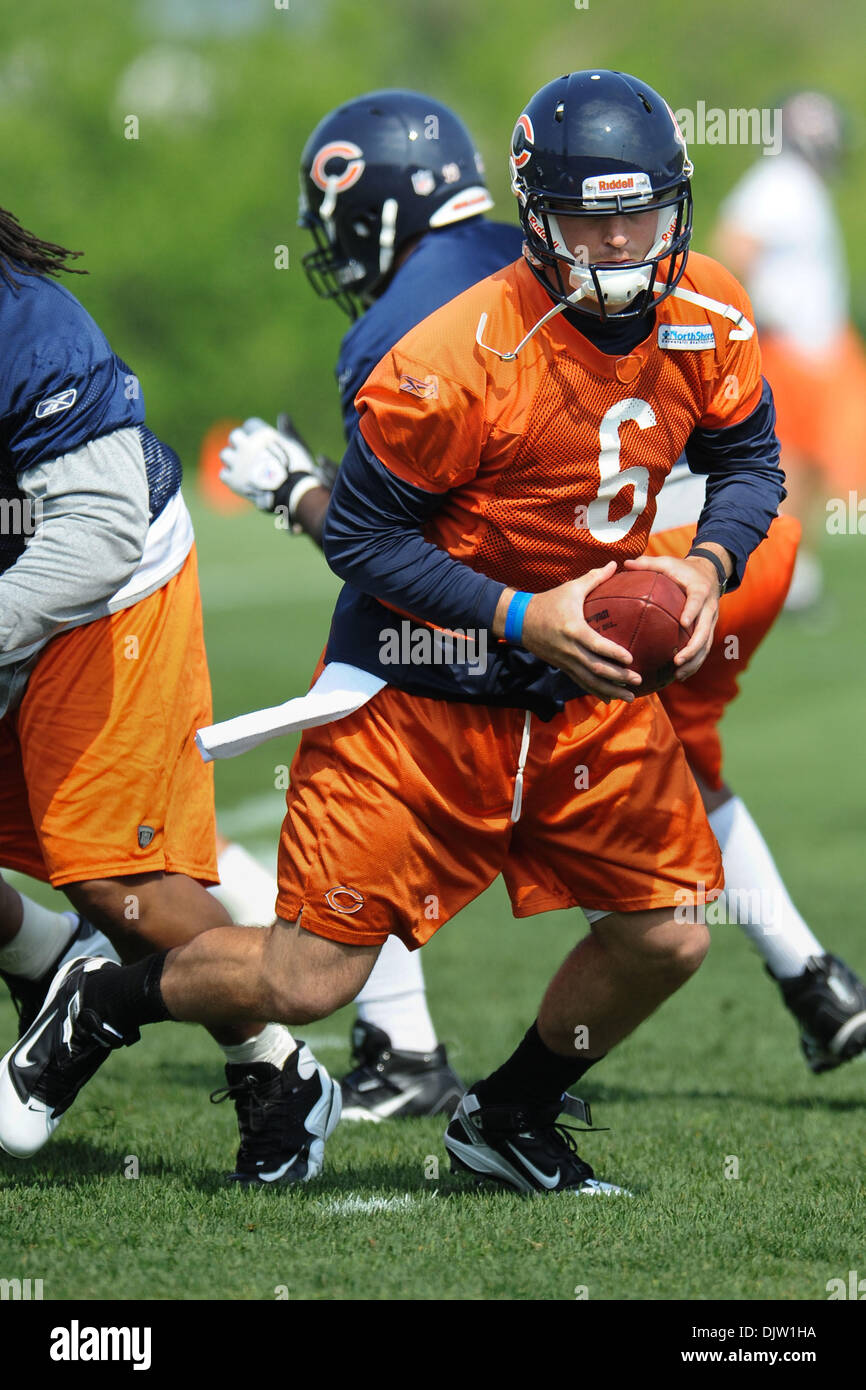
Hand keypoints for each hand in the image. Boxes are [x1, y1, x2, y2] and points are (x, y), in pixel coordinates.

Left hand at [219, 417, 319, 512]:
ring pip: (225, 454)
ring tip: (243, 468)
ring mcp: (238, 462)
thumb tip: (282, 415)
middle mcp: (247, 444)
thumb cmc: (299, 470)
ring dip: (232, 460)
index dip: (253, 432)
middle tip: (248, 454)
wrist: (293, 494)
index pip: (250, 424)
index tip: (258, 441)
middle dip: (240, 443)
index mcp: (261, 433)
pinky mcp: (233, 479)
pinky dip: (230, 477)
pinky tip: (240, 481)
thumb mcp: (296, 445)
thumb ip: (287, 430)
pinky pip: (223, 474)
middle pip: (234, 436)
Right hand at [508, 562, 642, 701]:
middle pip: (595, 668)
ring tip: (630, 697)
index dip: (613, 653)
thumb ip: (594, 578)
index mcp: (573, 629)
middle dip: (618, 677)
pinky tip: (611, 698)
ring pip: (589, 680)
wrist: (520, 621)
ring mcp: (565, 661)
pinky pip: (581, 682)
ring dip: (610, 690)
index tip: (631, 659)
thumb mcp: (571, 588)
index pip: (595, 644)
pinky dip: (596, 691)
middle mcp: (569, 649)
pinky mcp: (562, 667)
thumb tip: (616, 564)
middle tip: (638, 680)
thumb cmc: (549, 602)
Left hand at [623, 551, 725, 679]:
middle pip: (705, 631)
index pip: (697, 602)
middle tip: (677, 661)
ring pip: (706, 644)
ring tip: (678, 674)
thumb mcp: (667, 562)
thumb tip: (624, 563)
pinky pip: (703, 649)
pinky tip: (680, 675)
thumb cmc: (683, 569)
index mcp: (700, 590)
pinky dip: (694, 663)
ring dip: (694, 661)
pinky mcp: (708, 629)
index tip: (683, 623)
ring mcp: (711, 620)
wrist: (710, 572)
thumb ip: (647, 563)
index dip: (692, 612)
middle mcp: (709, 607)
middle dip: (693, 648)